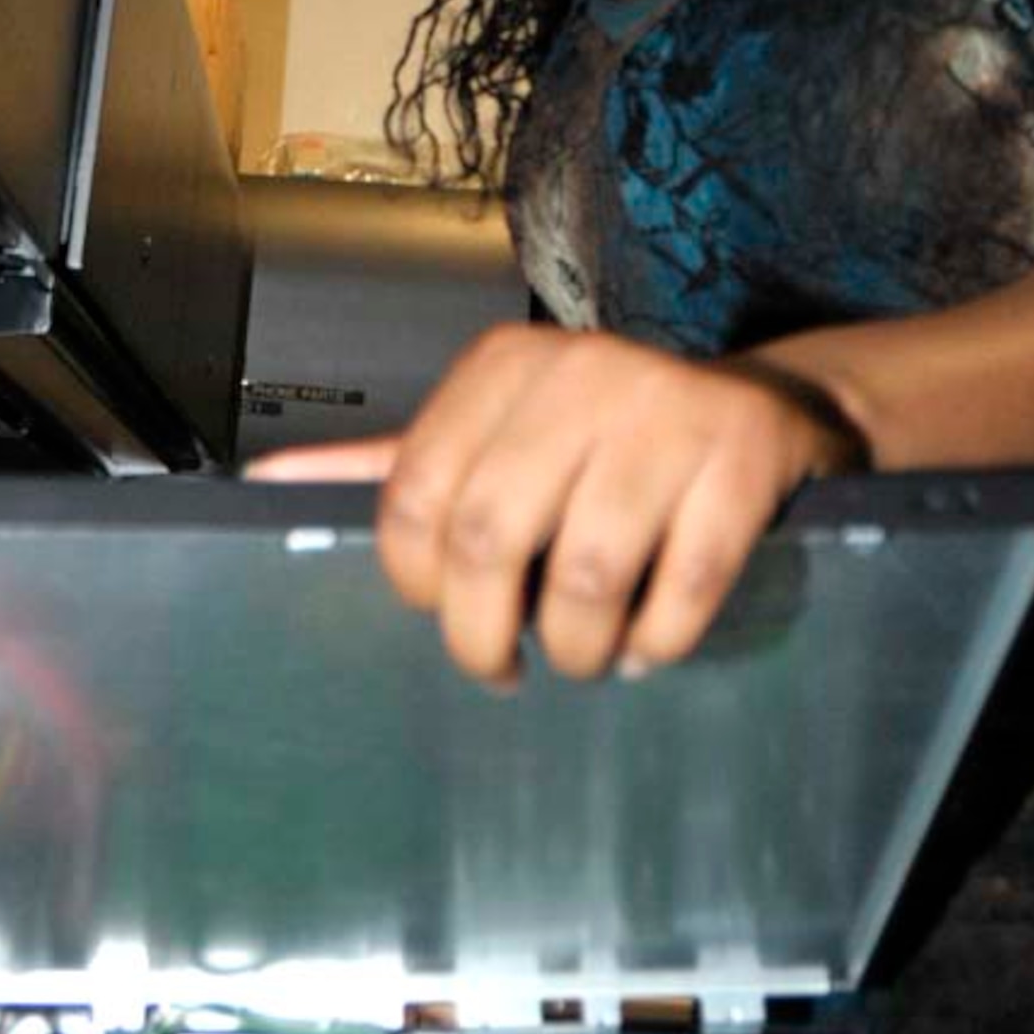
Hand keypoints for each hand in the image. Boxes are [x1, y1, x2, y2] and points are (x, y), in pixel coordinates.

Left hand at [244, 324, 863, 686]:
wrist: (768, 408)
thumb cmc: (608, 440)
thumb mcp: (498, 434)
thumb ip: (394, 465)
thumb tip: (265, 483)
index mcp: (504, 367)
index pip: (414, 492)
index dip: (415, 582)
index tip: (441, 613)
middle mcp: (582, 372)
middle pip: (488, 536)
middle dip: (482, 634)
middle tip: (500, 666)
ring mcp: (668, 411)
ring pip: (588, 570)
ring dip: (578, 649)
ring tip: (584, 658)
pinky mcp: (744, 458)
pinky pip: (685, 586)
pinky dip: (658, 642)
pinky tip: (648, 643)